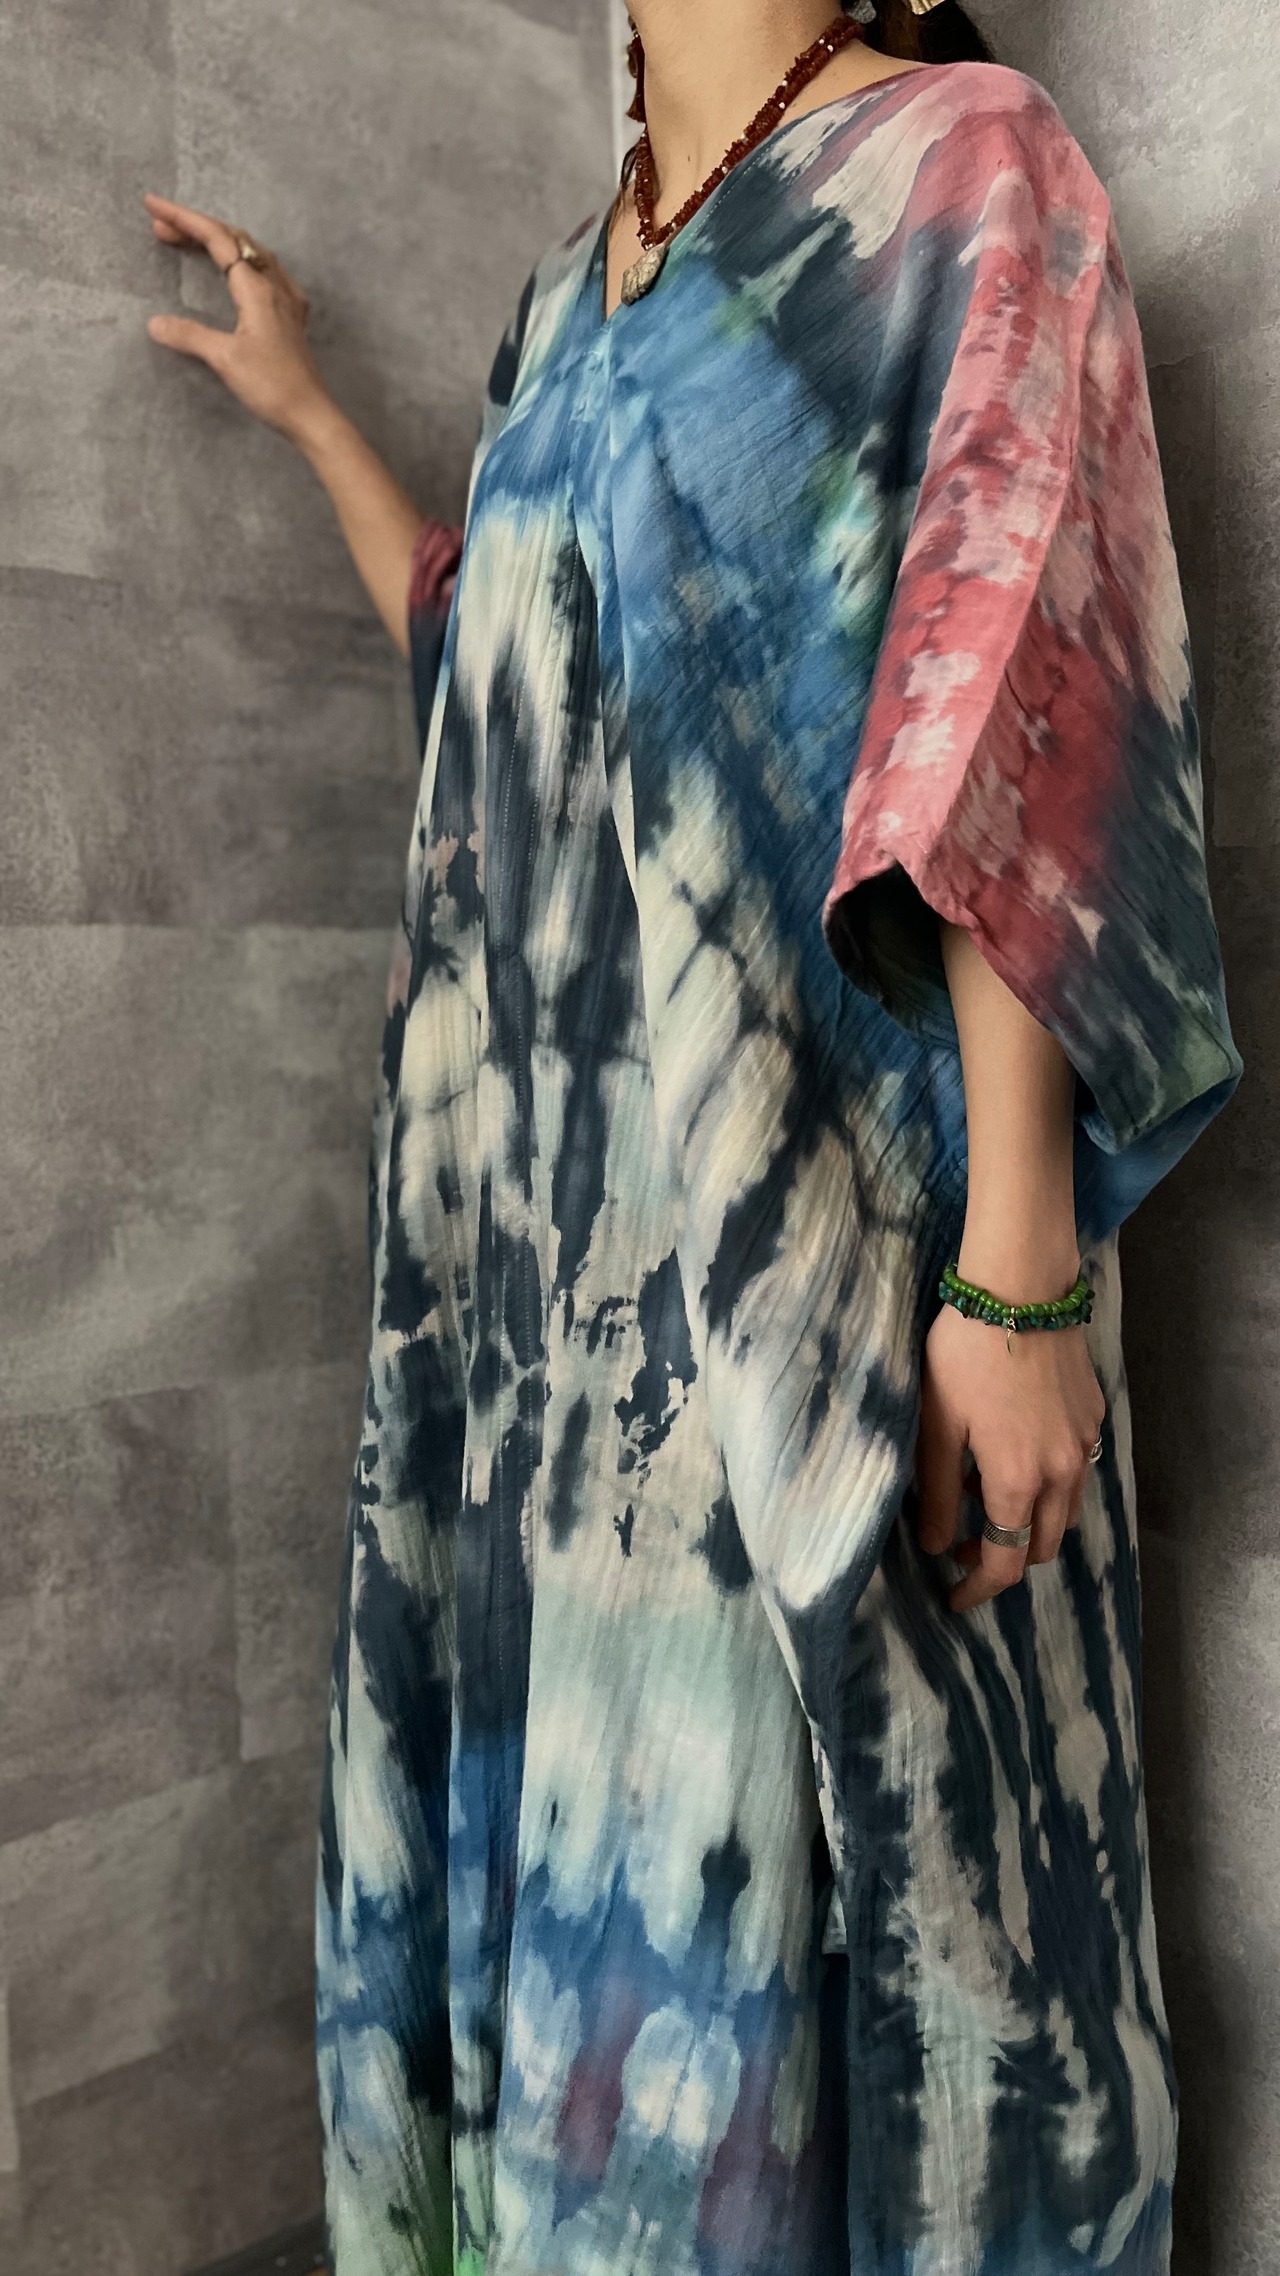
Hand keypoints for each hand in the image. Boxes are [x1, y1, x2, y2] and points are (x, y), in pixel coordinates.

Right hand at [144, 194, 328, 443]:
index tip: (152, 205)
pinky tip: (237, 270)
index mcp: (257, 289)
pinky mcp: (291, 318)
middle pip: (233, 240)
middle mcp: (274, 286)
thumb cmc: (272, 387)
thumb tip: (155, 322)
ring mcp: (286, 300)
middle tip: (160, 227)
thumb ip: (189, 336)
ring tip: (187, 241)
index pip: (216, 238)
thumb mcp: (225, 359)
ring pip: (250, 253)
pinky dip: (241, 260)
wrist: (311, 415)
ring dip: (218, 241)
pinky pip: (265, 272)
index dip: (183, 218)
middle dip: (194, 227)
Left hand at [915, 1296, 1105, 1613]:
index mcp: (1018, 1480)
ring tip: (980, 1491)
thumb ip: (935, 1490)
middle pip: (1044, 1546)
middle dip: (1004, 1558)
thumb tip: (934, 1545)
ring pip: (1065, 1511)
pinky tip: (1011, 1450)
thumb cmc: (965, 1354)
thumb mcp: (936, 1424)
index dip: (979, 1589)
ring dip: (1029, 1521)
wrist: (1020, 1289)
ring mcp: (1084, 1443)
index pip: (1005, 1562)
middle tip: (962, 1542)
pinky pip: (1074, 1471)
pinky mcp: (1093, 1415)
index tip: (954, 1599)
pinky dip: (1046, 1483)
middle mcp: (1061, 1472)